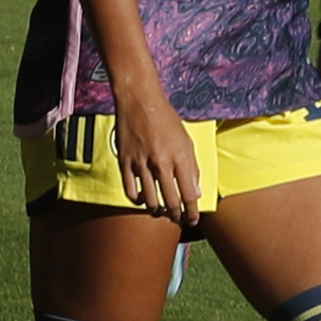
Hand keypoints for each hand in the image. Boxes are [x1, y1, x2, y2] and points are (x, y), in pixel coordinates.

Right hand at [114, 91, 210, 223]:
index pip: (189, 195)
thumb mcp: (187, 141)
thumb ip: (192, 167)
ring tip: (160, 212)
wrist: (140, 101)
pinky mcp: (125, 162)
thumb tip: (196, 191)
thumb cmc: (166, 119)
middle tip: (178, 219)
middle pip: (170, 202)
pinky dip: (137, 200)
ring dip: (157, 211)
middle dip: (176, 215)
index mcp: (180, 158)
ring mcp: (141, 163)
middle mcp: (161, 163)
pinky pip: (130, 190)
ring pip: (149, 200)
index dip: (192, 212)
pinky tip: (142, 199)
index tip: (193, 219)